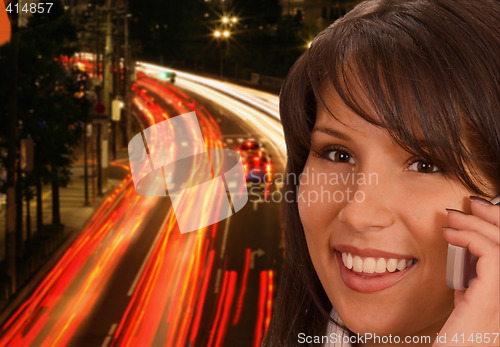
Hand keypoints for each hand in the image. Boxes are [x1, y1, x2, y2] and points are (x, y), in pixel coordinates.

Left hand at [433, 197, 499, 345]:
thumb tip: (466, 263)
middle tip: (470, 205)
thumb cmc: (458, 336)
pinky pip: (489, 254)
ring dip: (476, 223)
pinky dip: (468, 237)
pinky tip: (449, 236)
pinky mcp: (493, 296)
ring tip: (453, 218)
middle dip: (494, 217)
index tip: (478, 212)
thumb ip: (474, 285)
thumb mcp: (470, 306)